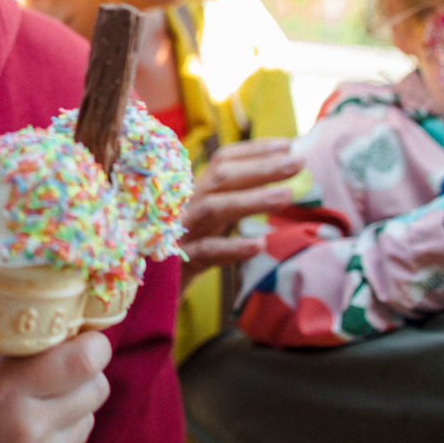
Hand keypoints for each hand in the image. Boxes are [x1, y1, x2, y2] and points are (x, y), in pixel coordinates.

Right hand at [0, 333, 111, 442]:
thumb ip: (9, 341)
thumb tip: (56, 319)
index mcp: (2, 389)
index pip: (84, 360)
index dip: (91, 344)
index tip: (82, 338)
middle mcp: (27, 430)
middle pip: (96, 387)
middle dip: (81, 374)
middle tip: (51, 375)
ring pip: (88, 419)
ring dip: (69, 410)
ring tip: (29, 415)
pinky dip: (61, 442)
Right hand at [179, 138, 300, 285]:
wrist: (143, 297)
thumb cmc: (179, 259)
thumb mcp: (203, 228)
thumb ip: (228, 208)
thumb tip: (274, 190)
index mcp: (191, 195)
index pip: (221, 163)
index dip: (254, 151)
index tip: (288, 145)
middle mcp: (182, 207)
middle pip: (220, 179)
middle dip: (261, 167)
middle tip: (300, 162)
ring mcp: (178, 234)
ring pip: (213, 209)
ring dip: (250, 200)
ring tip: (286, 196)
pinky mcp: (176, 265)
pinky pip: (206, 252)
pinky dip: (231, 247)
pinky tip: (258, 245)